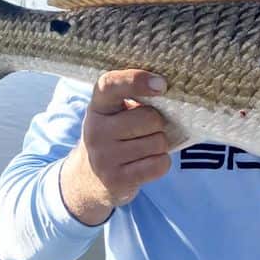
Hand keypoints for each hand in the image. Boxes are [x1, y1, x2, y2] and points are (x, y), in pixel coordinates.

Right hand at [60, 70, 171, 224]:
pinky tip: (146, 163)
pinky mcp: (116, 180)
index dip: (137, 80)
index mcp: (98, 106)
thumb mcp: (114, 114)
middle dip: (158, 124)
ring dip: (159, 145)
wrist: (89, 179)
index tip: (161, 84)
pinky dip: (162, 163)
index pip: (111, 84)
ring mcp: (104, 157)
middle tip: (146, 131)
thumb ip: (136, 100)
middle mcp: (96, 129)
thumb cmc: (114, 137)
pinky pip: (159, 164)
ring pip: (158, 142)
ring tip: (143, 149)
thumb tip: (170, 94)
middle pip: (150, 118)